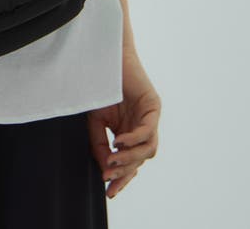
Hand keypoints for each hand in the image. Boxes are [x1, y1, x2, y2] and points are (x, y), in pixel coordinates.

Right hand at [86, 46, 161, 199]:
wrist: (104, 58)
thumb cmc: (99, 87)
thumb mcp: (96, 121)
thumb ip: (100, 144)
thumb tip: (106, 169)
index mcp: (130, 133)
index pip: (131, 163)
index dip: (122, 178)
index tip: (109, 191)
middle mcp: (143, 128)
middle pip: (141, 160)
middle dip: (125, 172)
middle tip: (108, 178)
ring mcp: (150, 118)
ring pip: (148, 150)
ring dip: (130, 158)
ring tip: (113, 160)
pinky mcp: (153, 106)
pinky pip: (148, 131)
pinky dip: (134, 140)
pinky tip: (119, 142)